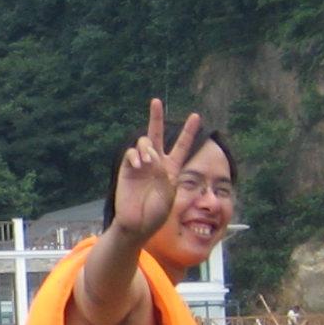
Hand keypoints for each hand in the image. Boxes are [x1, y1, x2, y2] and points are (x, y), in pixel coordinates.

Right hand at [111, 98, 203, 244]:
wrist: (137, 223)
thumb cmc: (157, 213)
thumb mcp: (171, 193)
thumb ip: (166, 174)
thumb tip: (152, 157)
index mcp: (172, 169)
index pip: (181, 146)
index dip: (188, 131)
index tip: (196, 116)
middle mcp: (156, 163)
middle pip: (157, 135)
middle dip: (156, 117)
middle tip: (156, 101)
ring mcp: (141, 165)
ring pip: (144, 142)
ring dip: (147, 148)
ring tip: (148, 163)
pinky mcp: (127, 169)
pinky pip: (131, 153)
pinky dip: (136, 155)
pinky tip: (140, 165)